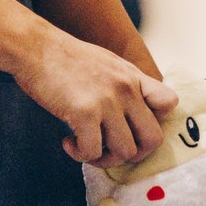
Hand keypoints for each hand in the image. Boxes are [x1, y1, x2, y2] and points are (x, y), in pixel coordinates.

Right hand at [14, 24, 178, 164]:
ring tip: (86, 147)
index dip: (154, 122)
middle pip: (153, 139)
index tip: (132, 126)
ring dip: (105, 159)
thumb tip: (132, 111)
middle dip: (134, 154)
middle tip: (111, 150)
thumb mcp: (108, 63)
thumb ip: (125, 84)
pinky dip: (80, 154)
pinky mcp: (84, 113)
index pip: (169, 103)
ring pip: (125, 152)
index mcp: (134, 77)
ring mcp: (107, 102)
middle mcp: (127, 89)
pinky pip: (92, 151)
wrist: (36, 47)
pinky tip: (68, 142)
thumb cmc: (67, 57)